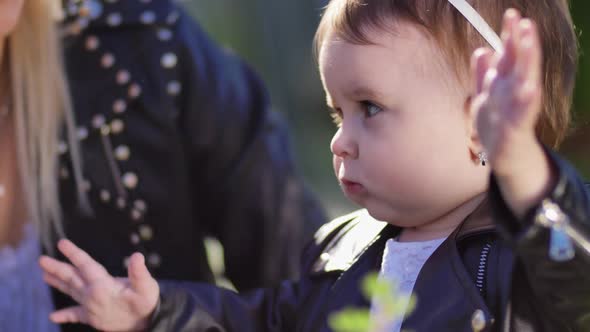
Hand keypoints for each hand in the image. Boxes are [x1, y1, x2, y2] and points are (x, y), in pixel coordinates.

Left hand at [39, 239, 158, 331]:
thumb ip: (139, 272)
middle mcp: (92, 296)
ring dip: (57, 283)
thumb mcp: (147, 286)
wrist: (147, 324)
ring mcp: (91, 309)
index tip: (61, 243)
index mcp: (103, 287)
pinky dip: (65, 315)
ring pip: (71, 292)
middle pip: (71, 279)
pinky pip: (76, 315)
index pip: (86, 265)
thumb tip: (137, 256)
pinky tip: (53, 316)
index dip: (74, 253)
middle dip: (56, 268)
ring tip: (44, 275)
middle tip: (41, 260)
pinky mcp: (93, 318)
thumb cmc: (147, 302)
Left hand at [470, 9, 554, 216]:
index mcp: (506, 81)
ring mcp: (518, 107)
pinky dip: (527, 99)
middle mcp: (515, 90)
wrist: (503, 154)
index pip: (510, 54)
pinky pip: (523, 111)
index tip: (512, 14)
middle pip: (520, 62)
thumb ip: (482, 73)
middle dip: (522, 42)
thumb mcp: (485, 94)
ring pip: (525, 80)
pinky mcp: (517, 126)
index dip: (511, 35)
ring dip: (528, 61)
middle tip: (524, 21)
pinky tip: (530, 87)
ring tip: (529, 43)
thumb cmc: (496, 122)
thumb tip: (482, 49)